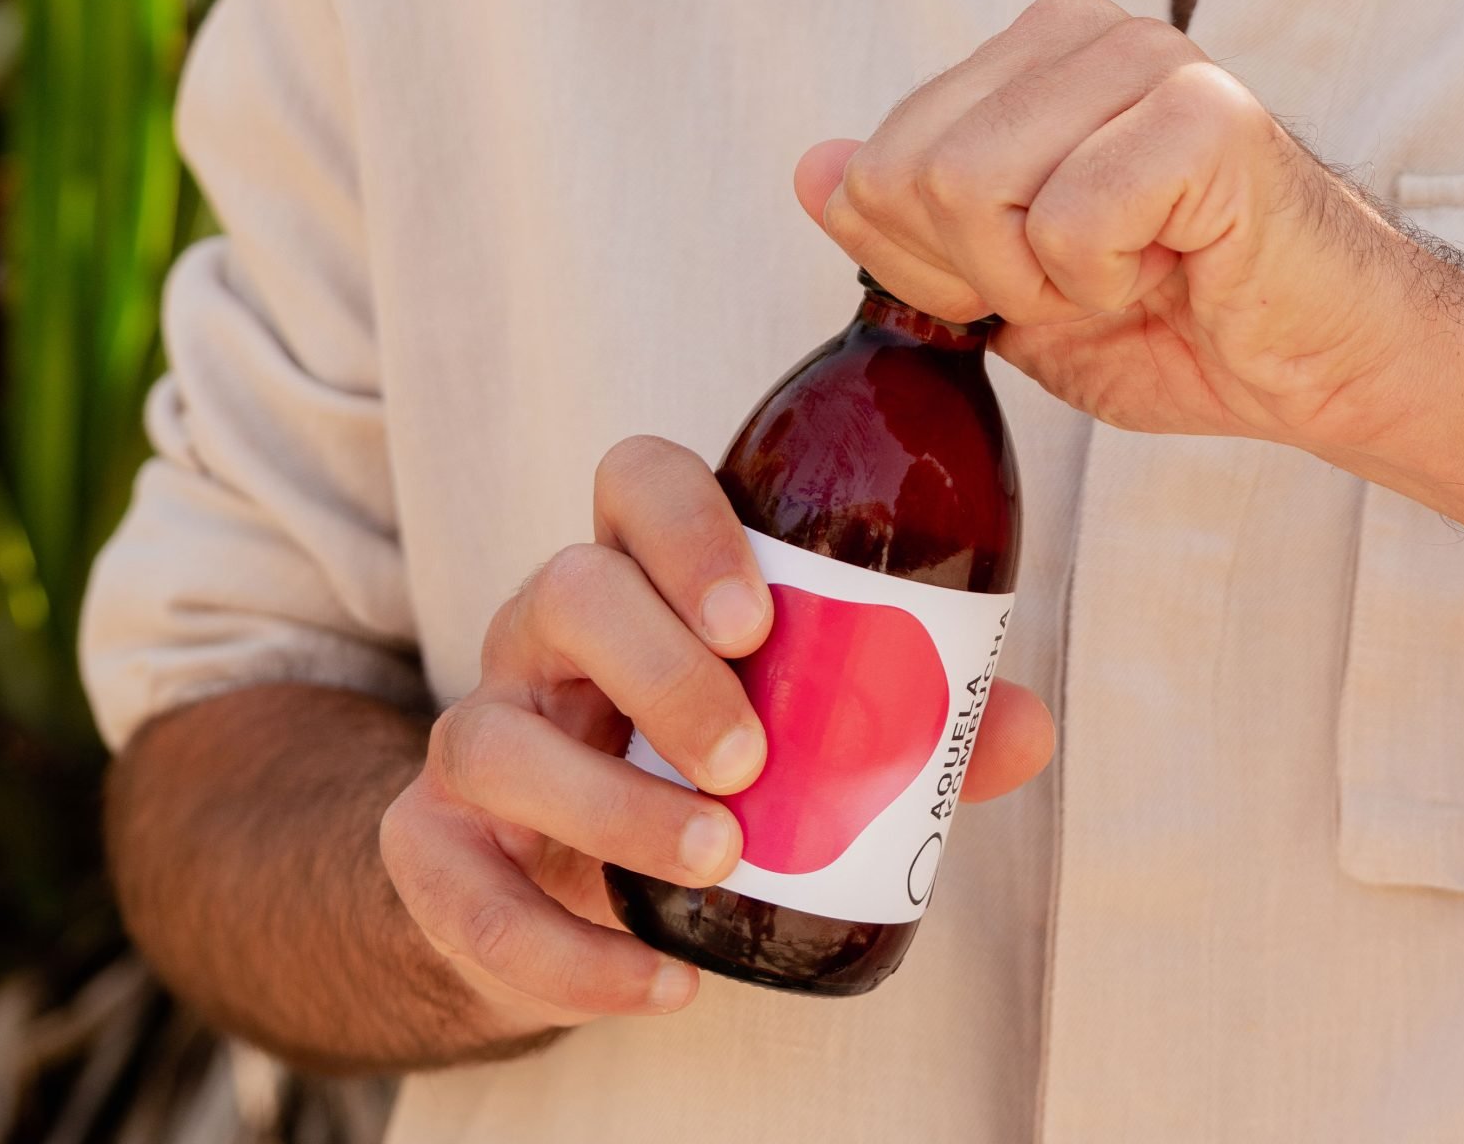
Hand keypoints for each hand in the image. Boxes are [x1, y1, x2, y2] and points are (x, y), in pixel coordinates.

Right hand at [378, 435, 1056, 1038]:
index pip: (634, 480)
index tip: (758, 615)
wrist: (556, 882)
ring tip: (721, 859)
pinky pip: (462, 890)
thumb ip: (908, 718)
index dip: (685, 525)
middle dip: (660, 669)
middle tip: (752, 757)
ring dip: (612, 806)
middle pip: (565, 588)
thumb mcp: (796, 731)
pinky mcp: (436, 847)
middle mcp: (542, 636)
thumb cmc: (700, 769)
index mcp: (636, 574)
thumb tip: (1027, 724)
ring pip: (493, 734)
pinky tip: (663, 984)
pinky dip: (563, 951)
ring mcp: (479, 734)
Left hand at [795, 0, 1443, 459]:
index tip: (1034, 283)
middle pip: (916, 172)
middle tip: (1091, 284)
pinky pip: (1069, 222)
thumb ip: (907, 223)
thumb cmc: (1181, 320)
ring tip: (1135, 270)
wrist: (1328, 364)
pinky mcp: (1206, 115)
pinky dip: (1109, 284)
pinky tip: (1179, 268)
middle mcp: (1085, 28)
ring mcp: (1150, 58)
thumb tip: (815, 167)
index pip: (880, 161)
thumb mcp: (1008, 286)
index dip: (932, 265)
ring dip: (1048, 282)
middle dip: (985, 275)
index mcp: (1033, 48)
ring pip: (975, 187)